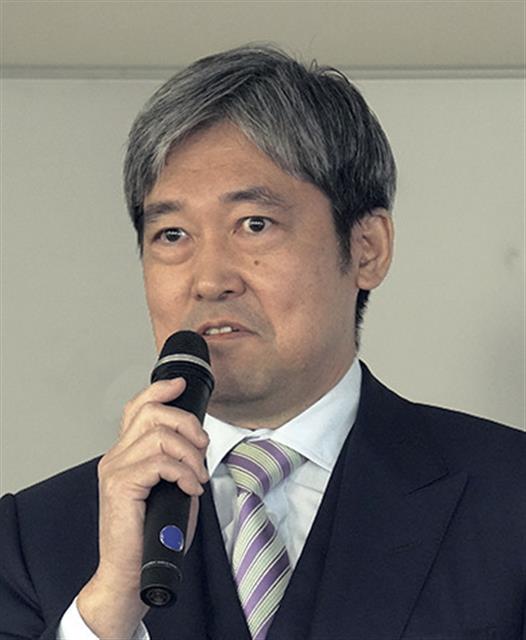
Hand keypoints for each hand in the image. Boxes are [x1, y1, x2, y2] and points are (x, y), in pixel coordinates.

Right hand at [77, 377, 208, 638]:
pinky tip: (191, 488)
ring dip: (189, 453)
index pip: (137, 408)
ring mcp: (114, 470)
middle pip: (151, 413)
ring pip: (158, 435)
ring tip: (197, 475)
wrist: (129, 573)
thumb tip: (198, 445)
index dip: (159, 390)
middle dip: (186, 423)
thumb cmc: (151, 534)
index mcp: (124, 453)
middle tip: (202, 447)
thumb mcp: (168, 488)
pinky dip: (183, 472)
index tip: (179, 384)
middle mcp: (115, 456)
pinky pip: (160, 463)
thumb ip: (175, 462)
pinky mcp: (120, 486)